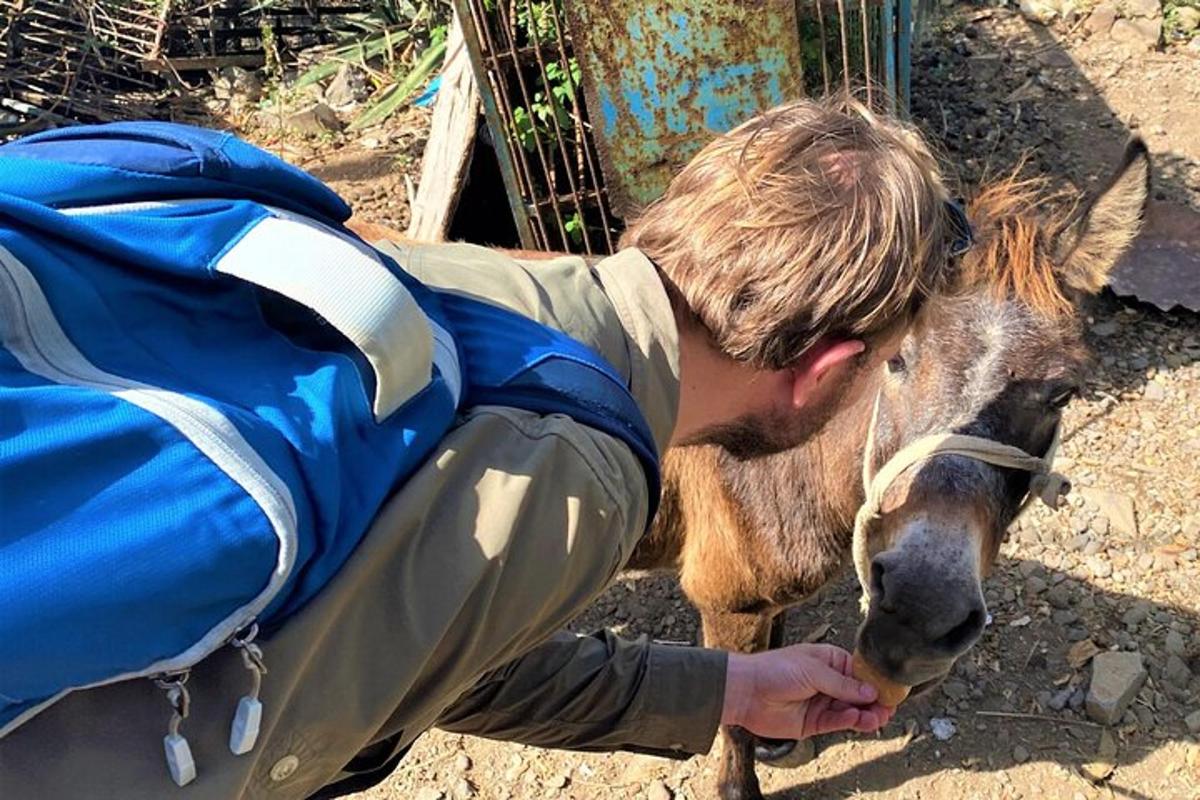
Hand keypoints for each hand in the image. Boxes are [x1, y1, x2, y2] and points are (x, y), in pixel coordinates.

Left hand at [720, 643, 895, 739]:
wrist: (747, 691)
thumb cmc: (775, 669)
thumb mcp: (813, 670)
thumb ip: (843, 683)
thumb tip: (871, 691)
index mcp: (829, 661)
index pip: (859, 672)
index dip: (875, 680)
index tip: (892, 689)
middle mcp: (828, 682)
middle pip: (858, 693)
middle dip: (874, 700)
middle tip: (889, 707)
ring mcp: (822, 703)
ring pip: (851, 710)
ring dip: (865, 714)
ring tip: (878, 717)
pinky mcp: (814, 722)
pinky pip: (837, 722)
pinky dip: (849, 721)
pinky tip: (857, 718)